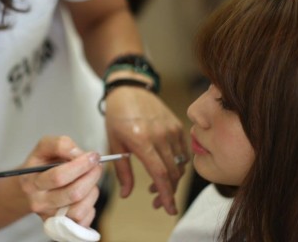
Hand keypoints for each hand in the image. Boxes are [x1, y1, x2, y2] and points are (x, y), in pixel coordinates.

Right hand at [18, 136, 102, 226]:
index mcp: (31, 181)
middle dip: (91, 176)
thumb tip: (79, 155)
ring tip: (90, 180)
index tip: (93, 156)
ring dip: (92, 192)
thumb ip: (61, 145)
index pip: (59, 176)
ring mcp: (49, 216)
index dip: (81, 165)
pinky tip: (86, 195)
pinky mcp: (60, 226)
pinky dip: (90, 207)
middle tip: (97, 166)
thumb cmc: (41, 164)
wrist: (31, 186)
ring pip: (79, 209)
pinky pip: (82, 221)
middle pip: (73, 193)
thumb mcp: (45, 146)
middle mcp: (38, 202)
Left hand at [103, 87, 187, 214]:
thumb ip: (122, 170)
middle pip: (173, 172)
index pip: (160, 173)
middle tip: (157, 202)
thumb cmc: (117, 115)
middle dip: (168, 192)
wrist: (129, 89)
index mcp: (141, 139)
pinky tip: (165, 167)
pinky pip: (183, 151)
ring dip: (172, 179)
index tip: (169, 209)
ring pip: (180, 164)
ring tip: (157, 185)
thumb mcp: (114, 143)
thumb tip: (126, 194)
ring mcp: (171, 129)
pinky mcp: (177, 125)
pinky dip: (177, 164)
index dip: (166, 194)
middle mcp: (160, 134)